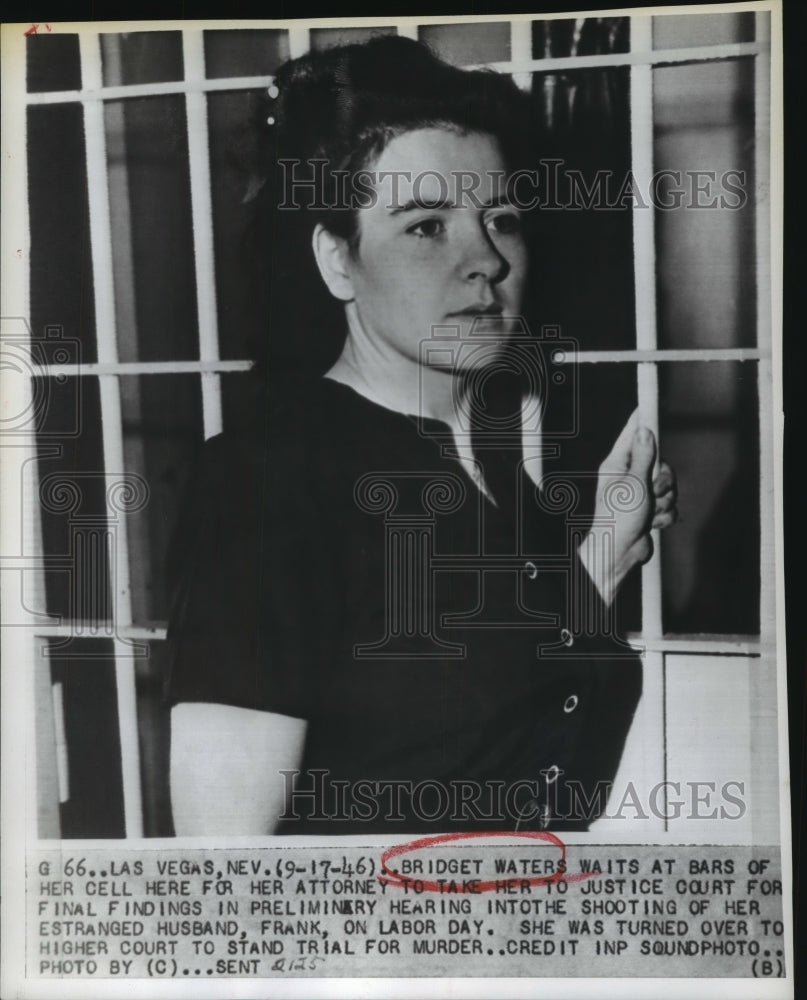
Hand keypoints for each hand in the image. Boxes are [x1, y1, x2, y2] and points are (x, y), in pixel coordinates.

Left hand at [578, 411, 677, 605]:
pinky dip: (664, 515)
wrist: (619, 553)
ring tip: (649, 512)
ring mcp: (639, 494)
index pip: (633, 434)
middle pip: (660, 461)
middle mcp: (628, 476)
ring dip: (665, 500)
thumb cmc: (619, 518)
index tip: (652, 401)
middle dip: (663, 479)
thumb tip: (647, 430)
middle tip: (652, 490)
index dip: (645, 419)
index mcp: (617, 464)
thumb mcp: (634, 483)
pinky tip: (652, 524)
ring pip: (668, 485)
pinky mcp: (649, 510)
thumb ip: (645, 457)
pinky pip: (669, 505)